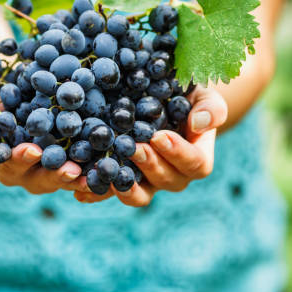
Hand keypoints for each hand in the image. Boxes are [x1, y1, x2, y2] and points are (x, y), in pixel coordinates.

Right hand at [0, 106, 89, 194]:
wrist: (25, 103)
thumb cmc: (3, 106)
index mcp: (6, 164)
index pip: (11, 165)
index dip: (20, 158)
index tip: (32, 150)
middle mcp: (30, 175)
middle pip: (42, 180)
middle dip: (56, 175)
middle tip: (70, 170)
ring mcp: (53, 175)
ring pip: (67, 182)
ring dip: (82, 179)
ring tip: (94, 175)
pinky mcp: (75, 169)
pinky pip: (86, 176)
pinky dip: (97, 174)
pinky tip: (109, 167)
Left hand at [74, 85, 227, 205]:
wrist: (163, 101)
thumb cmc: (188, 97)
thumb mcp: (203, 95)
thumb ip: (211, 108)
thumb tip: (200, 123)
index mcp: (196, 158)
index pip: (196, 164)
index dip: (178, 153)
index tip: (159, 135)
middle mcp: (173, 176)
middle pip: (165, 180)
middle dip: (148, 164)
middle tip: (133, 147)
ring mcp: (147, 183)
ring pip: (139, 195)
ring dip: (123, 184)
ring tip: (107, 168)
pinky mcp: (122, 182)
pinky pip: (110, 193)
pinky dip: (96, 192)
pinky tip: (80, 189)